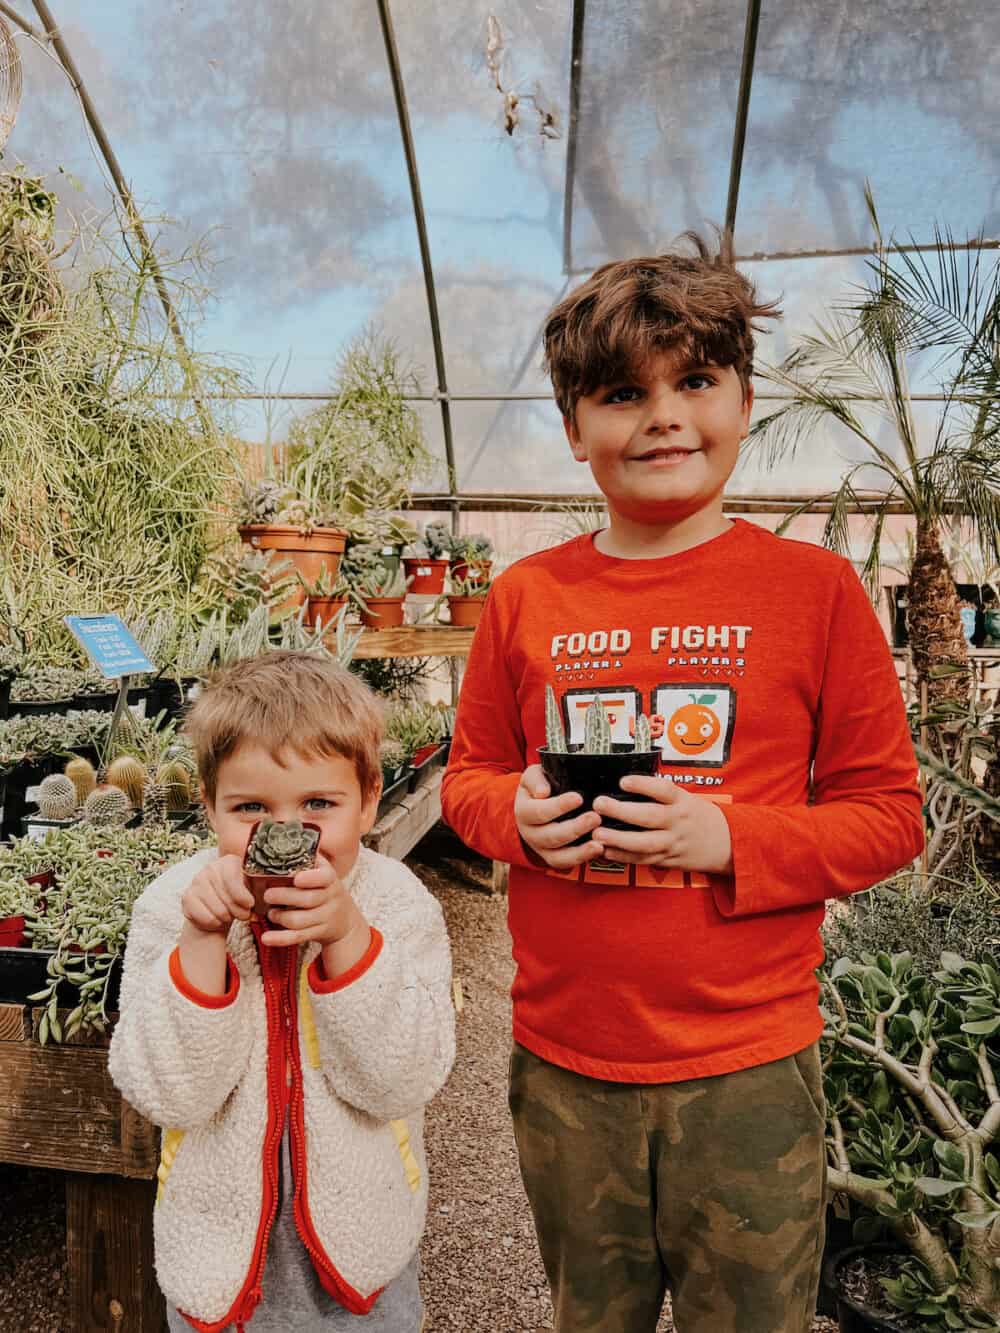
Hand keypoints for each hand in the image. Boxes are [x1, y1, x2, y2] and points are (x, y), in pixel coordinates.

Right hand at [181, 855, 254, 934]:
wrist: (218, 909)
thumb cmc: (240, 897)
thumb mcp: (253, 890)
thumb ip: (261, 889)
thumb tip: (265, 894)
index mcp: (229, 862)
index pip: (233, 879)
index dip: (243, 896)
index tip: (250, 905)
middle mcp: (210, 868)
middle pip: (227, 897)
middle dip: (239, 911)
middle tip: (243, 914)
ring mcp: (196, 882)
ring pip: (217, 910)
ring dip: (227, 918)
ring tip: (229, 915)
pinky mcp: (187, 897)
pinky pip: (205, 917)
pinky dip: (214, 923)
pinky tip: (217, 919)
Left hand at [260, 855, 368, 950]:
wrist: (345, 920)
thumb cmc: (325, 889)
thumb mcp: (323, 872)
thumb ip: (308, 859)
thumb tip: (283, 837)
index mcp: (330, 879)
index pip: (325, 877)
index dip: (311, 878)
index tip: (296, 878)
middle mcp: (331, 898)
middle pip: (307, 900)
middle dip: (284, 897)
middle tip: (267, 894)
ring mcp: (326, 918)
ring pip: (300, 920)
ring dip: (280, 917)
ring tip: (271, 912)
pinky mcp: (318, 933)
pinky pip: (298, 937)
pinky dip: (280, 939)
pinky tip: (266, 938)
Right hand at [514, 764, 604, 870]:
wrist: (532, 807)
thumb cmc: (538, 788)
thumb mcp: (532, 776)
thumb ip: (536, 780)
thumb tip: (543, 792)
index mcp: (524, 812)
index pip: (540, 811)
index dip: (559, 806)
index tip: (578, 798)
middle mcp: (530, 833)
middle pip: (551, 836)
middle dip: (575, 828)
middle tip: (595, 817)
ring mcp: (541, 849)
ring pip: (559, 856)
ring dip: (580, 850)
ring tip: (599, 843)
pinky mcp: (553, 858)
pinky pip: (566, 863)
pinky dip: (583, 859)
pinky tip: (599, 850)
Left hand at [592, 776, 732, 872]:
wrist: (728, 844)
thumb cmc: (701, 817)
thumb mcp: (688, 799)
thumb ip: (662, 795)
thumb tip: (626, 786)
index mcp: (683, 802)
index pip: (664, 790)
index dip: (643, 785)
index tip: (623, 781)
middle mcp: (678, 822)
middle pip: (650, 817)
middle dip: (622, 811)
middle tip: (599, 804)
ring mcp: (673, 843)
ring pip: (645, 844)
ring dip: (619, 839)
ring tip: (598, 833)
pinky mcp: (668, 860)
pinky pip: (643, 860)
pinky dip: (623, 857)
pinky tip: (606, 851)